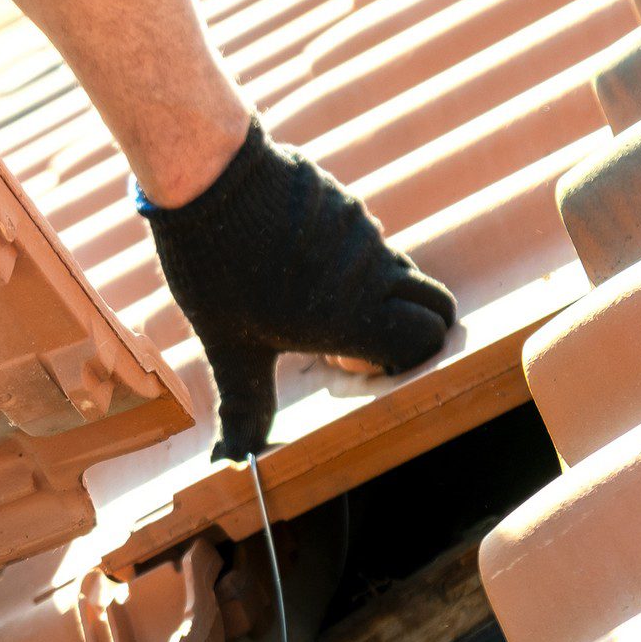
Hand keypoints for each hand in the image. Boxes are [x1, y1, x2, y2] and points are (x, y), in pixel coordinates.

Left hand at [141, 119, 456, 460]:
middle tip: (356, 331)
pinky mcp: (342, 198)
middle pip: (435, 302)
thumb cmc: (217, 268)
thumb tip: (231, 464)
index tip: (356, 358)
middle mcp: (372, 270)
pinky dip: (343, 251)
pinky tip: (288, 250)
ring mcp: (361, 228)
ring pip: (394, 266)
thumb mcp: (229, 345)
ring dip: (370, 286)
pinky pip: (362, 233)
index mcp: (353, 314)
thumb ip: (246, 404)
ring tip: (302, 288)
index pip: (429, 338)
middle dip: (415, 323)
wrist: (205, 176)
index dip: (405, 355)